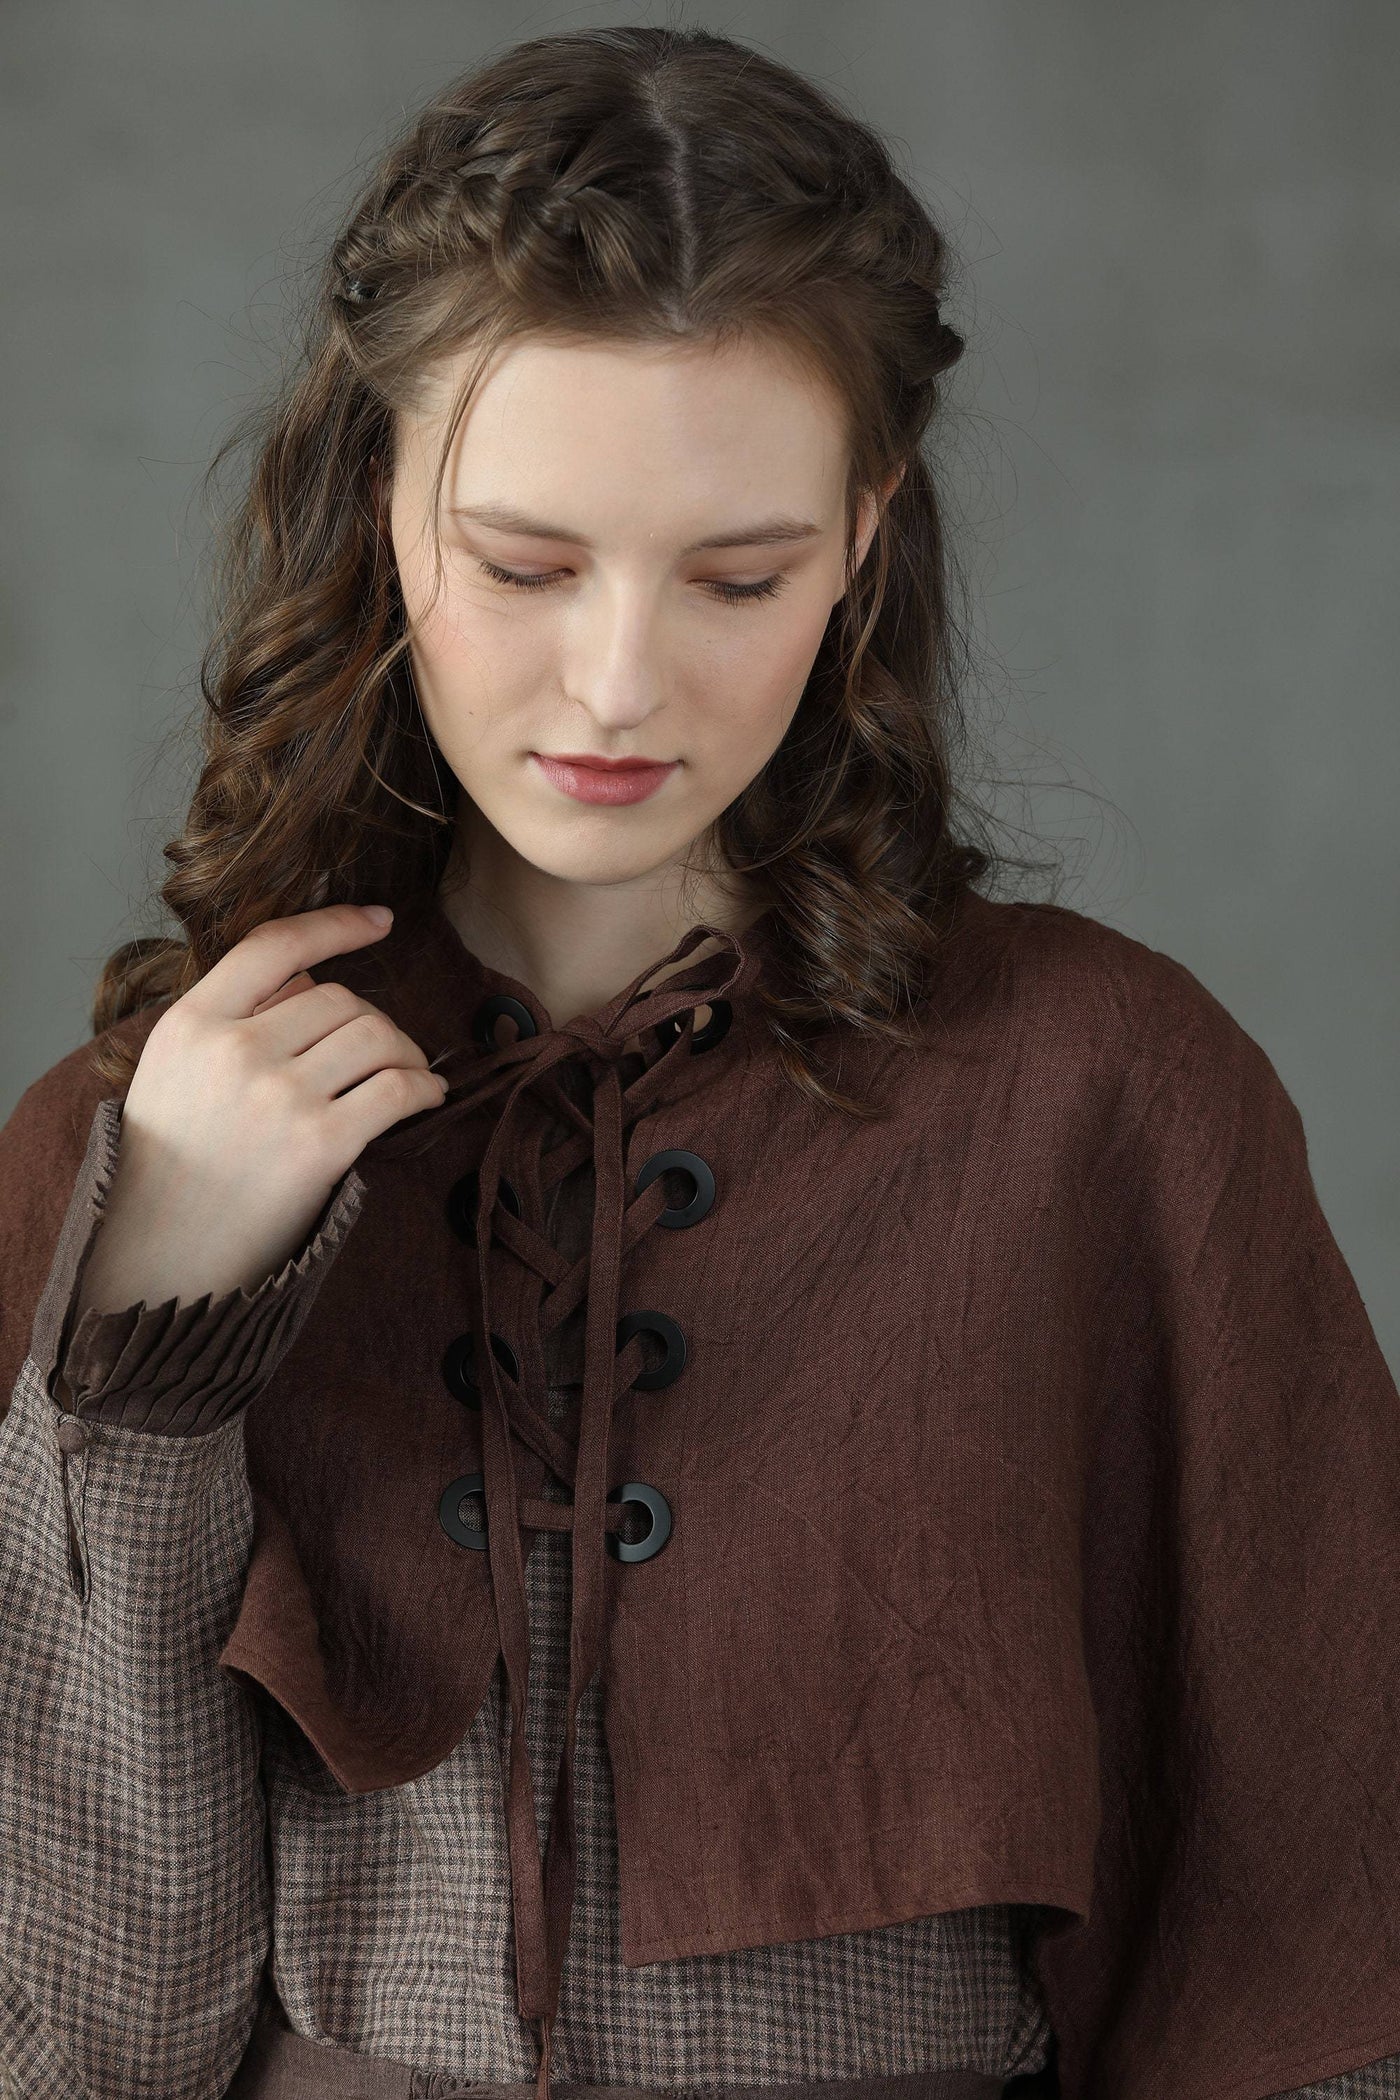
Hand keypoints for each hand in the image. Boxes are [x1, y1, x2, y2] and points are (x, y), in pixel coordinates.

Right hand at [72, 904, 446, 1318]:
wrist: (157, 1259)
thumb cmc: (169, 1168)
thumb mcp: (172, 1072)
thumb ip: (231, 1019)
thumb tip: (314, 977)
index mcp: (190, 1023)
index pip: (273, 945)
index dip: (334, 923)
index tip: (379, 920)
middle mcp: (234, 1049)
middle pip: (339, 997)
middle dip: (372, 1020)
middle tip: (383, 1052)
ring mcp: (278, 1096)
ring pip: (376, 1035)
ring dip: (405, 1052)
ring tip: (407, 1075)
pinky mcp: (320, 1143)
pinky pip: (398, 1089)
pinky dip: (424, 1088)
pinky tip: (427, 1097)